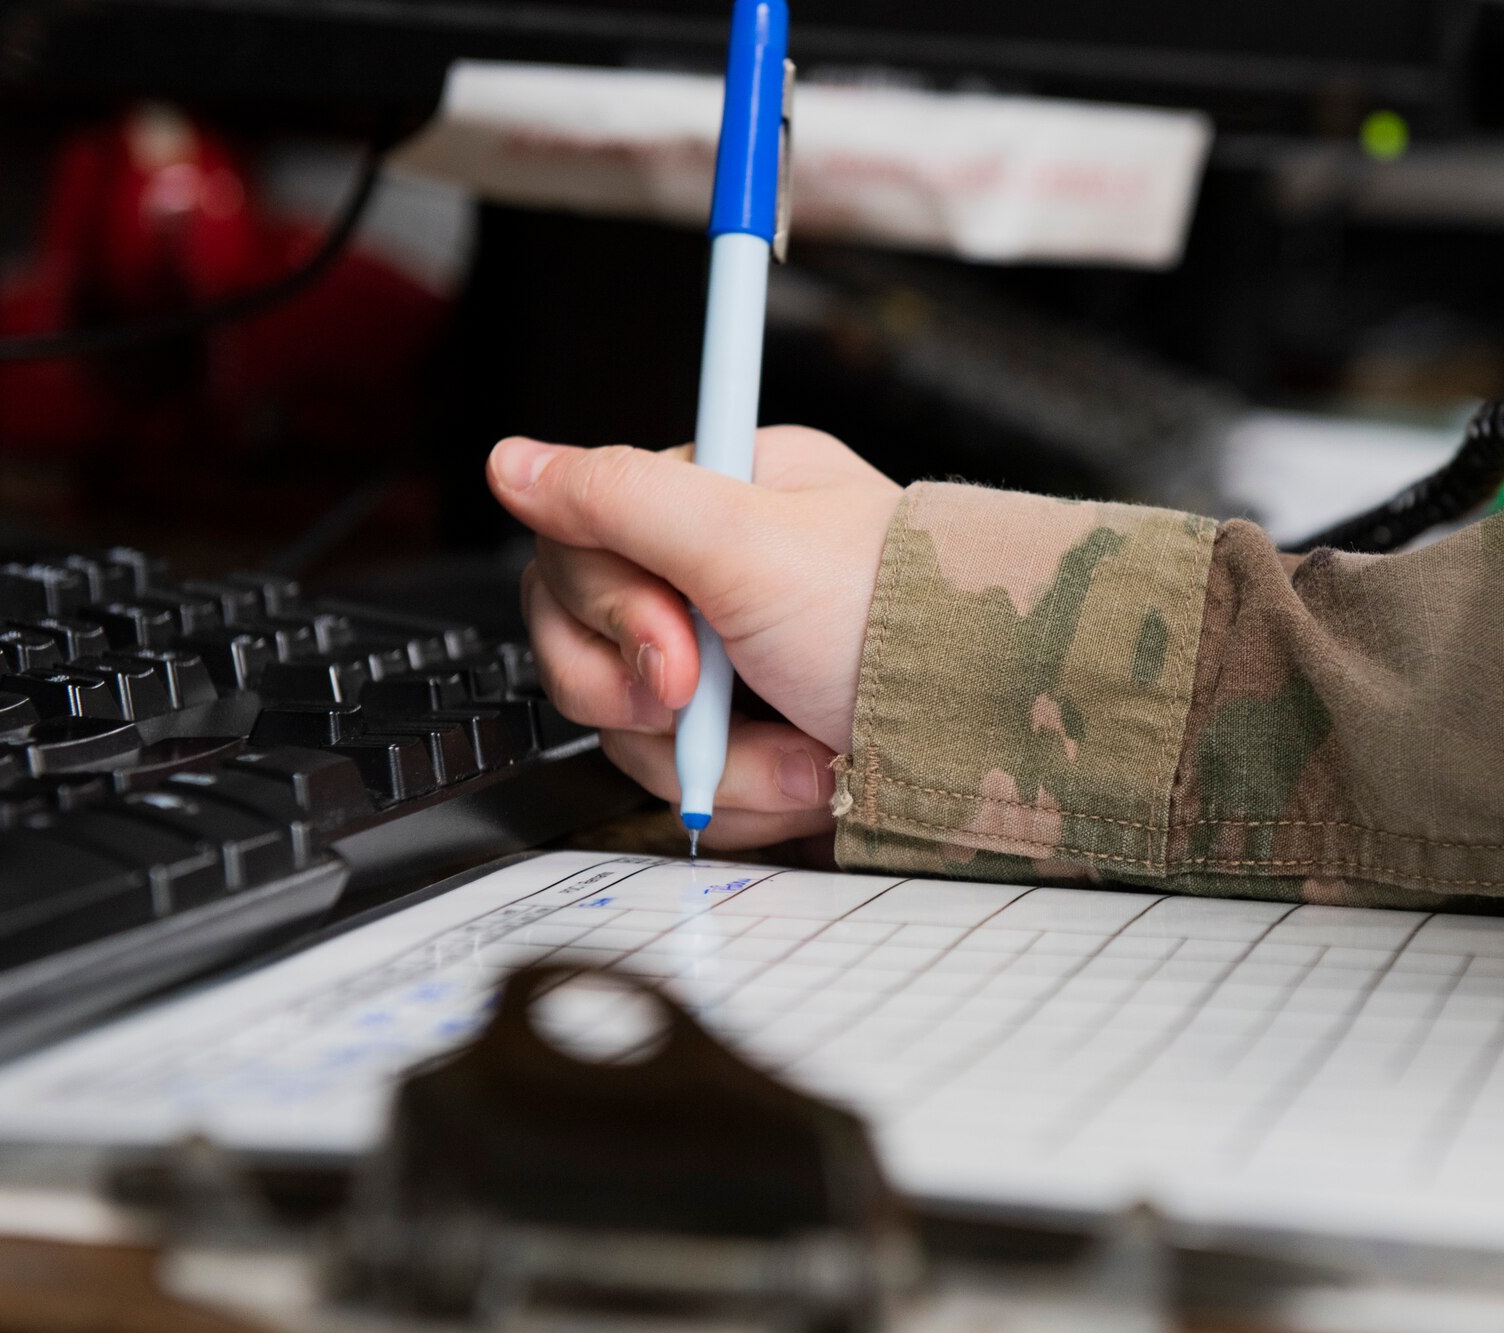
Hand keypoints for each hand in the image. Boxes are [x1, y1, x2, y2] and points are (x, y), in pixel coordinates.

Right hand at [488, 427, 903, 849]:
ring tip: (801, 752)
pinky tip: (806, 781)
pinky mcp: (751, 746)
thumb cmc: (899, 621)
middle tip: (711, 700)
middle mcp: (718, 578)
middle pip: (592, 653)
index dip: (615, 616)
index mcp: (718, 502)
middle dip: (658, 703)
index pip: (581, 550)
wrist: (992, 732)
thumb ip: (617, 499)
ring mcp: (734, 669)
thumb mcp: (748, 541)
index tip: (679, 653)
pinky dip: (746, 798)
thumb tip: (511, 462)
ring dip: (720, 763)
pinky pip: (691, 788)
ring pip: (637, 736)